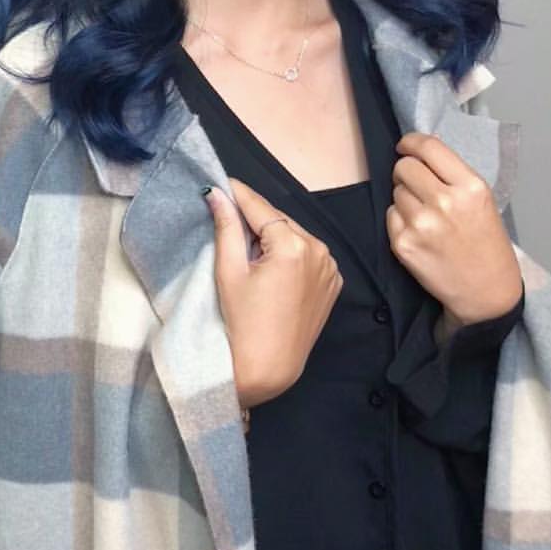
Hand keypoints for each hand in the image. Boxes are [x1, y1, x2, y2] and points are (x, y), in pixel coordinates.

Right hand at [204, 177, 343, 407]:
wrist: (268, 367)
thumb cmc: (243, 323)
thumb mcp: (230, 272)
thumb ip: (227, 228)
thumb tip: (218, 195)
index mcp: (294, 246)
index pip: (261, 207)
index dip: (239, 193)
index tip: (222, 182)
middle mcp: (319, 251)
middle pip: (279, 221)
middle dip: (255, 217)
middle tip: (228, 215)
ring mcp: (330, 268)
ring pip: (294, 236)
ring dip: (273, 235)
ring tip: (248, 248)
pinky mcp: (333, 282)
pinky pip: (308, 255)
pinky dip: (290, 253)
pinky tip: (271, 266)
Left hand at [386, 131, 522, 327]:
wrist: (486, 291)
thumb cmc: (486, 244)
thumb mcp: (481, 201)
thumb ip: (452, 175)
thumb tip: (419, 151)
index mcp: (470, 187)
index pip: (428, 147)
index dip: (410, 143)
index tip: (405, 146)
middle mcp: (444, 202)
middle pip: (404, 167)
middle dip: (407, 172)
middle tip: (418, 186)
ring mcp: (421, 224)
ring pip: (395, 191)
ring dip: (405, 198)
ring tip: (426, 217)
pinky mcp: (403, 244)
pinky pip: (390, 216)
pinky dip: (399, 220)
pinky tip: (419, 233)